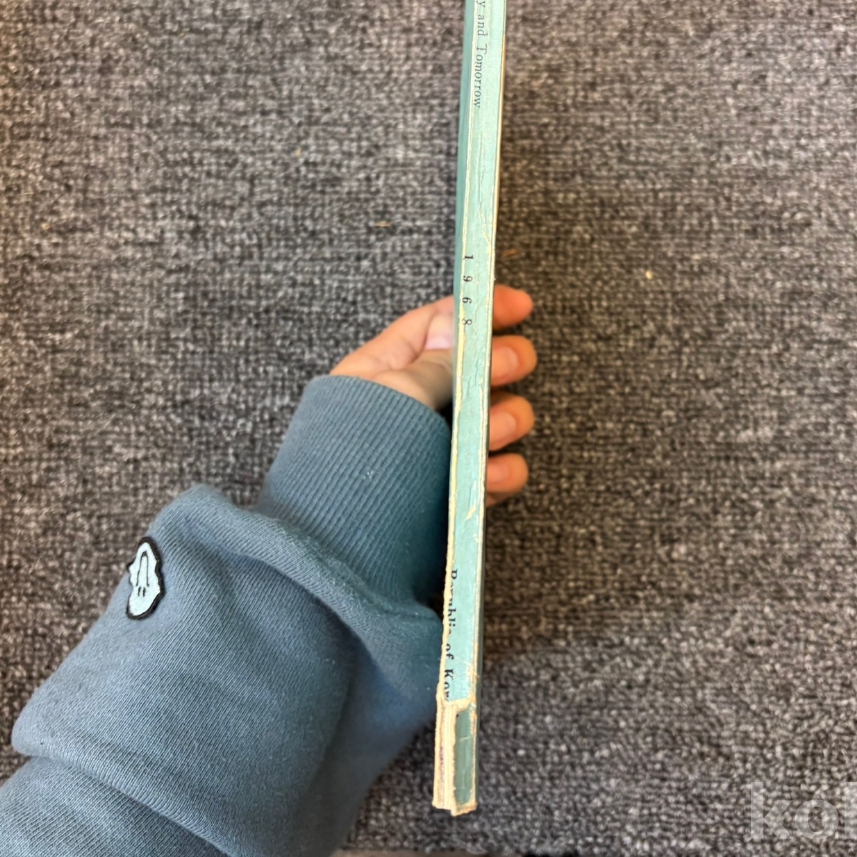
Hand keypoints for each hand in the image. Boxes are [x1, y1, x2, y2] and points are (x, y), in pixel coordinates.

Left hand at [329, 285, 536, 506]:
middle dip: (503, 361)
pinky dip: (505, 469)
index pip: (440, 324)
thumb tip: (462, 329)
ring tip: (493, 430)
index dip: (481, 311)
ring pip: (499, 417)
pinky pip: (500, 469)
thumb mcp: (393, 396)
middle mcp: (419, 405)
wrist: (337, 551)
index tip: (519, 306)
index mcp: (389, 370)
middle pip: (479, 367)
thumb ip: (436, 364)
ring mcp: (441, 448)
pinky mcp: (459, 489)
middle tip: (506, 366)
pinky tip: (491, 472)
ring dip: (508, 416)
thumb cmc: (348, 465)